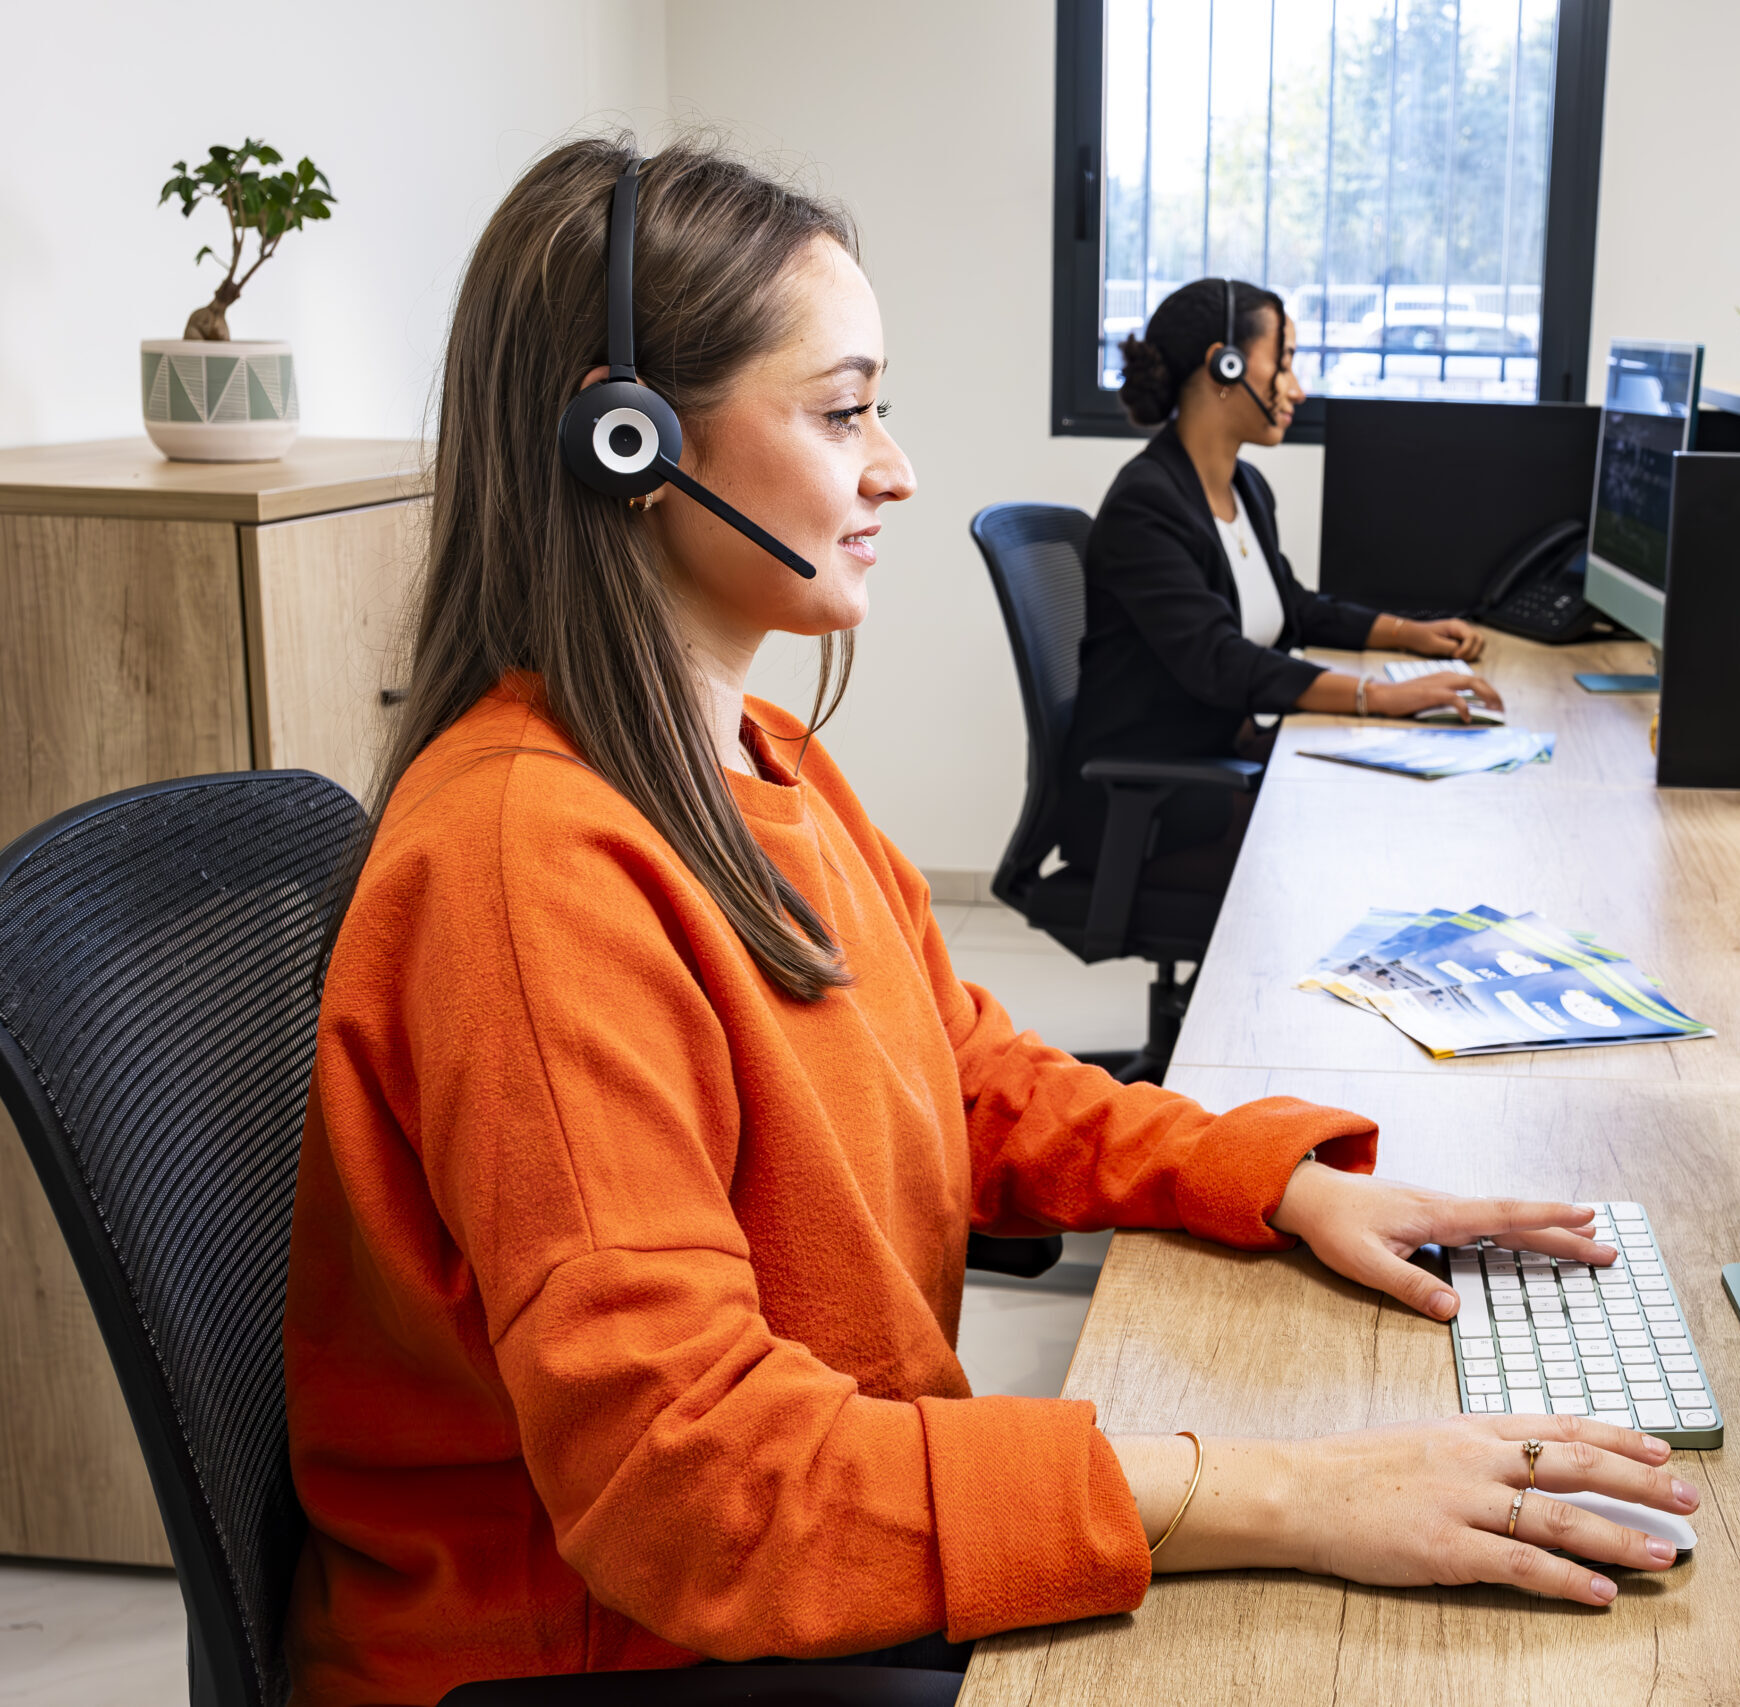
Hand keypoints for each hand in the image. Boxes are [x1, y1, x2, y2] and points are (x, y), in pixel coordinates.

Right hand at [1111, 1416, 1699, 1605]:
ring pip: (1560, 1517)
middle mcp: (1473, 1458)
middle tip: (1687, 1496)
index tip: (1658, 1446)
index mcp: (1466, 1429)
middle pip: (1572, 1465)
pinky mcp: (1446, 1548)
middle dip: (1638, 1481)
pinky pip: (1521, 1564)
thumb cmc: (1351, 1469)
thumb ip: (1470, 1449)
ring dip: (1620, 1535)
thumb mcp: (1418, 1439)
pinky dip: (1568, 1579)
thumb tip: (1520, 1462)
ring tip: (1666, 1552)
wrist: (1297, 1489)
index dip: (1613, 1436)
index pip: (1556, 1426)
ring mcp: (1462, 1502)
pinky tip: (1602, 1592)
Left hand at [1270, 1162, 1615, 1319]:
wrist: (1309, 1195)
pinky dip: (1517, 1231)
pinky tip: (1529, 1241)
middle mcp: (1446, 1207)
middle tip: (1608, 1248)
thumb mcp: (1365, 1263)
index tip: (1585, 1219)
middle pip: (1514, 1221)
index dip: (1544, 1219)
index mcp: (1436, 1215)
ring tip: (1586, 1242)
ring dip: (1544, 1231)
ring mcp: (1441, 1209)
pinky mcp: (1433, 1216)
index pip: (1501, 1216)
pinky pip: (1487, 1223)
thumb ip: (1409, 1285)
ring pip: (1503, 1221)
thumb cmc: (1334, 1226)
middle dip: (1562, 1233)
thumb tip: (1455, 1310)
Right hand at [1365, 672, 1503, 721]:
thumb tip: (1458, 709)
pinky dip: (1465, 708)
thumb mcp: (1427, 695)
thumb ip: (1442, 698)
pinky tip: (1467, 718)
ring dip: (1487, 696)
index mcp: (1444, 676)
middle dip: (1493, 693)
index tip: (1494, 704)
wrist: (1382, 695)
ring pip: (1473, 683)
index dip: (1487, 691)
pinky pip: (1456, 699)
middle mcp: (1445, 676)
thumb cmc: (1401, 698)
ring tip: (1494, 710)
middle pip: (1478, 680)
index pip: (1473, 680)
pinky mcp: (1432, 693)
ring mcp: (1439, 683)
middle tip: (1501, 708)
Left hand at [1400, 617, 1484, 659]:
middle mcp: (1461, 627)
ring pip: (1478, 643)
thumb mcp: (1434, 644)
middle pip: (1479, 639)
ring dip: (1471, 653)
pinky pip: (1470, 646)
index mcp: (1456, 625)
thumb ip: (1450, 647)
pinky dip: (1468, 653)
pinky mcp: (1459, 639)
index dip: (1467, 648)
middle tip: (1458, 658)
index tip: (1455, 656)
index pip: (1472, 636)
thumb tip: (1460, 651)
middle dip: (1472, 651)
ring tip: (1458, 658)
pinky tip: (1456, 656)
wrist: (1412, 635)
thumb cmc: (1420, 638)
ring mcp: (1461, 633)